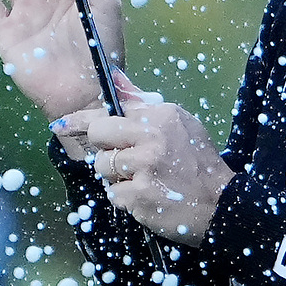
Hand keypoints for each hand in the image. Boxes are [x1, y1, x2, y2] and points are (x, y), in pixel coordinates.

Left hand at [59, 94, 233, 242]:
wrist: (223, 206)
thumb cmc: (200, 165)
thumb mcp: (180, 124)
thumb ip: (143, 104)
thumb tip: (113, 79)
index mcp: (160, 116)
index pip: (107, 113)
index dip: (80, 121)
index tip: (61, 125)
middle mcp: (150, 137)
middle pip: (98, 138)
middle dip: (107, 151)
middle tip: (128, 162)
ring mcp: (143, 167)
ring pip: (103, 168)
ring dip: (118, 178)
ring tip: (146, 181)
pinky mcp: (139, 195)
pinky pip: (113, 195)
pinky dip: (127, 200)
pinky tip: (149, 198)